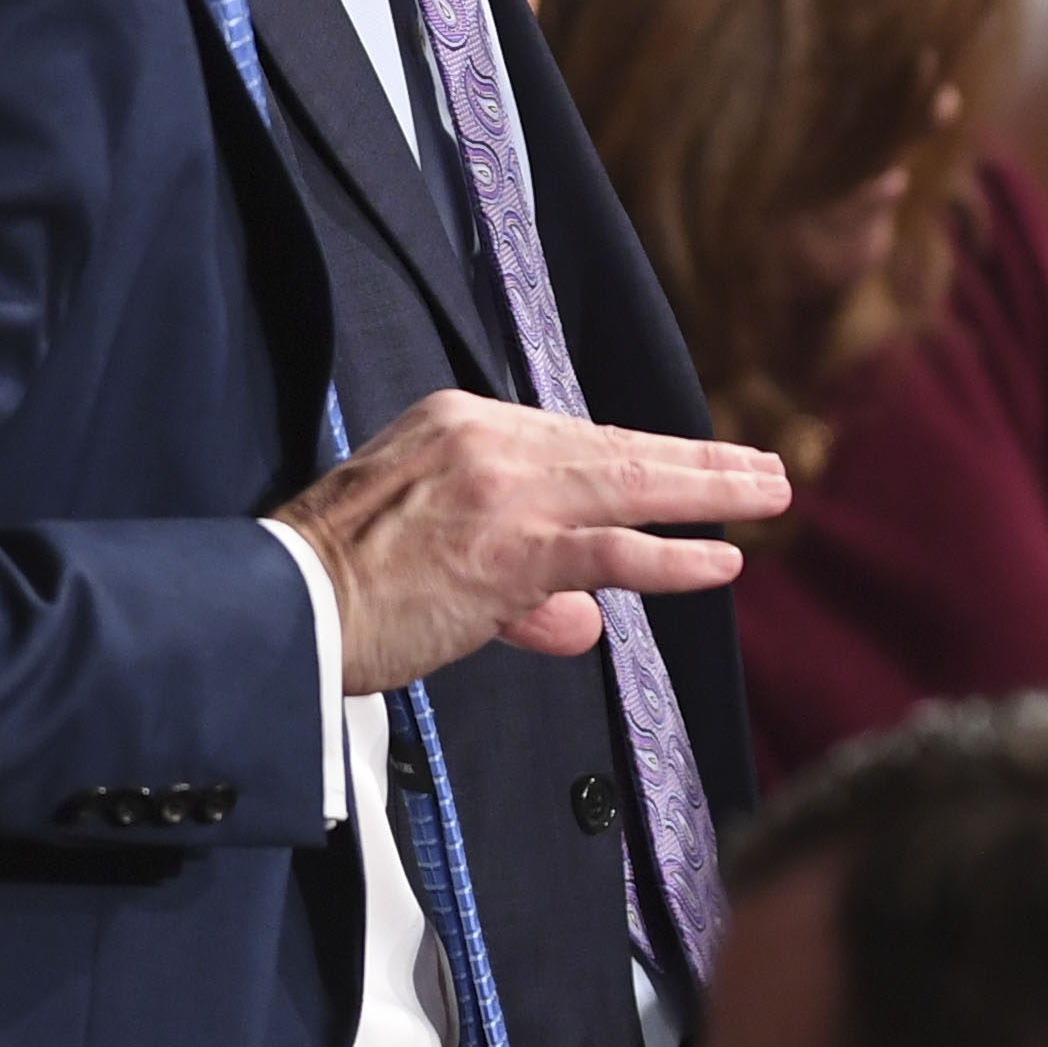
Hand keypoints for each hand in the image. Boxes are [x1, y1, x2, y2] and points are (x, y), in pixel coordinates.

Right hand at [273, 389, 785, 692]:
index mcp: (459, 424)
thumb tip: (582, 621)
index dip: (639, 459)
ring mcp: (503, 491)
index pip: (572, 440)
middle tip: (760, 467)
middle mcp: (486, 440)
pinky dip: (676, 557)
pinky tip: (721, 561)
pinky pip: (615, 550)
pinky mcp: (511, 548)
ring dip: (709, 492)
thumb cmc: (338, 588)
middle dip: (696, 461)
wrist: (279, 608)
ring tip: (767, 495)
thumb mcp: (429, 555)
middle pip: (615, 447)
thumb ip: (519, 588)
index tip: (688, 465)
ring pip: (630, 484)